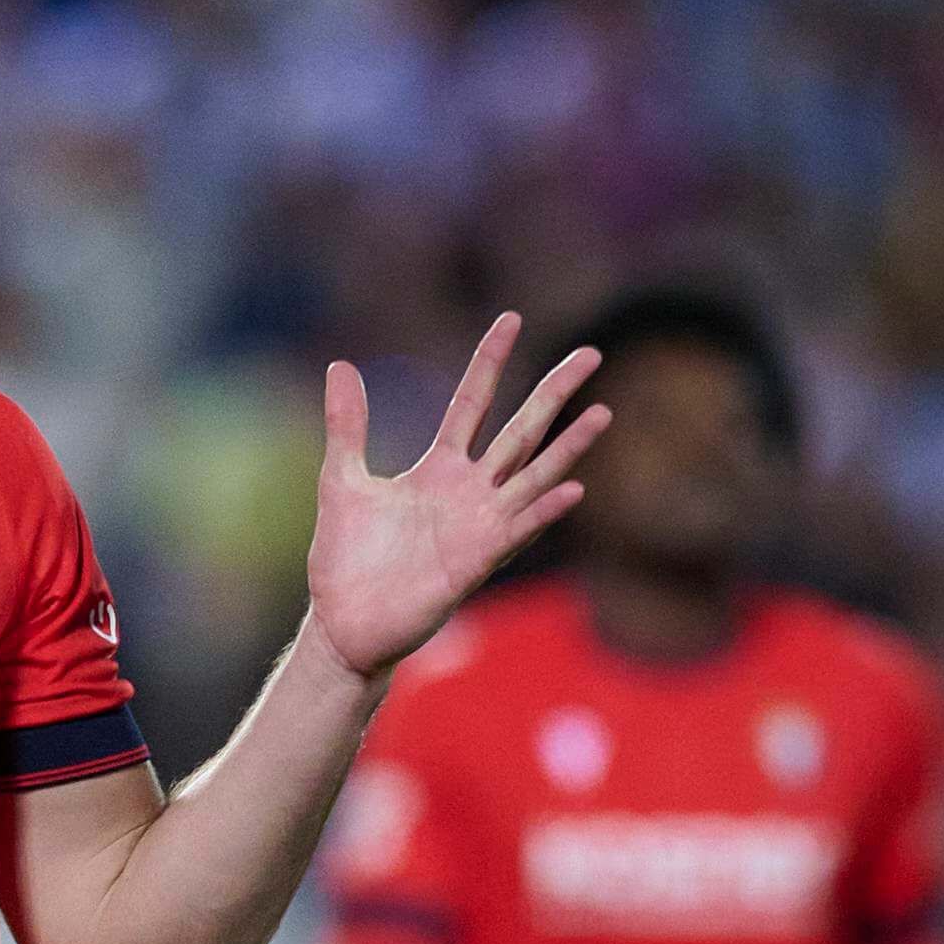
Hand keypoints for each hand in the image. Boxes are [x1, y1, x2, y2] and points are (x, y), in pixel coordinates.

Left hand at [301, 315, 608, 681]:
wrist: (343, 625)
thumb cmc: (346, 560)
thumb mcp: (341, 481)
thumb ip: (348, 427)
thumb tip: (340, 366)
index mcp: (438, 469)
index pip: (472, 403)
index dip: (490, 362)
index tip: (510, 318)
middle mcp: (468, 492)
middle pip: (520, 431)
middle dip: (553, 393)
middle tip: (591, 353)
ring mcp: (478, 527)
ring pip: (533, 478)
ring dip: (568, 448)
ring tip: (603, 412)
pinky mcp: (475, 563)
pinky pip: (516, 530)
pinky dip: (543, 511)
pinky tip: (574, 488)